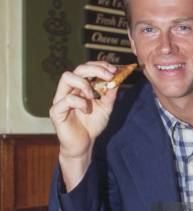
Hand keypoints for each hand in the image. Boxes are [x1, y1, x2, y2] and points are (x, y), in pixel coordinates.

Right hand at [49, 61, 117, 188]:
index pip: (86, 68)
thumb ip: (110, 94)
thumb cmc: (91, 125)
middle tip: (109, 75)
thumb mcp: (106, 108)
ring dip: (84, 83)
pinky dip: (80, 103)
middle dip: (95, 69)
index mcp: (79, 87)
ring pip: (67, 77)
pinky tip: (87, 110)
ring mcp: (61, 99)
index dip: (99, 66)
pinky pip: (66, 100)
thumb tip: (117, 80)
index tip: (113, 69)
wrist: (83, 144)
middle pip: (77, 69)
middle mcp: (69, 90)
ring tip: (93, 95)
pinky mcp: (56, 111)